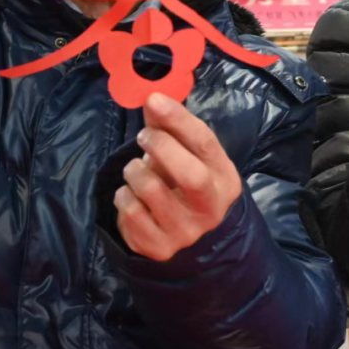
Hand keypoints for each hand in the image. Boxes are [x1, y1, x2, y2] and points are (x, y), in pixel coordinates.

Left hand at [115, 93, 242, 261]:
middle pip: (189, 174)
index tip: (154, 100)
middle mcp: (211, 209)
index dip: (179, 119)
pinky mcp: (159, 248)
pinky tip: (132, 195)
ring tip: (136, 169)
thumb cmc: (188, 186)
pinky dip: (123, 195)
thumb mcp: (190, 158)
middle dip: (161, 146)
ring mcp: (186, 232)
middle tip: (144, 135)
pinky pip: (129, 211)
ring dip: (135, 170)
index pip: (206, 144)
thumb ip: (173, 130)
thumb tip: (152, 100)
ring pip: (150, 190)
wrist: (192, 240)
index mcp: (225, 180)